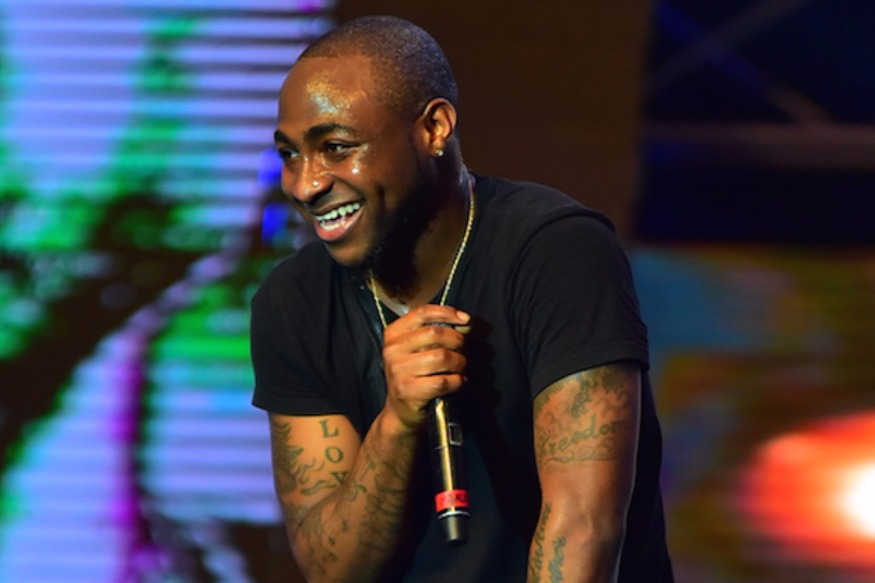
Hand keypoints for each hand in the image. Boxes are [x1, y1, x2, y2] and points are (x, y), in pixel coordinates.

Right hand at [381, 304, 470, 431]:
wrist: (400, 412)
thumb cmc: (413, 376)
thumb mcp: (414, 350)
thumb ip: (433, 332)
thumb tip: (464, 321)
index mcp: (392, 335)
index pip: (422, 313)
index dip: (447, 313)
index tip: (465, 319)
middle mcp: (392, 350)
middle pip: (435, 333)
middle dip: (457, 341)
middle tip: (463, 351)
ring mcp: (398, 371)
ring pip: (442, 357)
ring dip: (459, 362)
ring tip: (460, 368)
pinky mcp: (409, 391)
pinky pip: (443, 381)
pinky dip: (457, 381)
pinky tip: (458, 382)